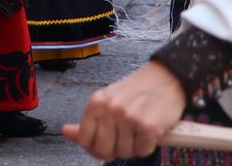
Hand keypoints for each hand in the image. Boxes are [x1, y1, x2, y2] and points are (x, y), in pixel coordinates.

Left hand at [64, 61, 187, 159]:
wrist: (165, 78)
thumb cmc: (135, 91)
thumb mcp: (108, 100)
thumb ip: (89, 120)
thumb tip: (66, 132)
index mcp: (96, 102)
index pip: (85, 139)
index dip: (94, 148)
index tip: (105, 146)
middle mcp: (110, 108)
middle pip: (103, 150)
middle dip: (114, 150)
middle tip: (125, 139)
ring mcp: (128, 117)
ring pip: (124, 152)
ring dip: (133, 147)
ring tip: (138, 131)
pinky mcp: (148, 126)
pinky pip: (142, 151)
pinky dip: (147, 146)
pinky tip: (149, 132)